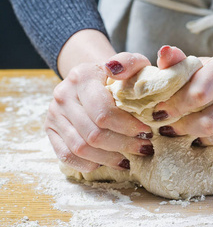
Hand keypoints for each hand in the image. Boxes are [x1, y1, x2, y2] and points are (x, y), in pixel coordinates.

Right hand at [45, 52, 155, 171]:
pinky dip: (89, 164)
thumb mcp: (130, 62)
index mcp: (82, 77)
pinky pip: (66, 155)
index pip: (104, 112)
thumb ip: (130, 62)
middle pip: (93, 134)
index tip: (147, 132)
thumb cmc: (117, 75)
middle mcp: (63, 95)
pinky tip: (108, 162)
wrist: (91, 78)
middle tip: (144, 148)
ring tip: (129, 160)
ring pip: (80, 148)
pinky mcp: (50, 130)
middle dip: (123, 145)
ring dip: (109, 158)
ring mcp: (53, 114)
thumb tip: (115, 70)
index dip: (128, 127)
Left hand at [153, 46, 212, 156]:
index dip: (175, 108)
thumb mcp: (192, 70)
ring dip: (207, 141)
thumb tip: (165, 52)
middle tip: (175, 129)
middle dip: (186, 128)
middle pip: (211, 121)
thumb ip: (176, 64)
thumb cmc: (209, 81)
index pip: (199, 94)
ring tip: (196, 137)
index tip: (161, 114)